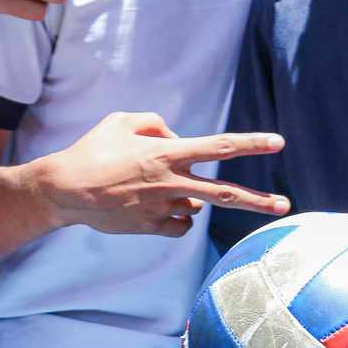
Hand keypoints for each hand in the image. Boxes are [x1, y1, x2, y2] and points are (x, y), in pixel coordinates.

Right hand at [30, 111, 289, 237]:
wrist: (61, 191)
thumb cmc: (93, 150)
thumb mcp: (123, 121)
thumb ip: (157, 122)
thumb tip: (177, 137)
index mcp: (168, 153)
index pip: (220, 147)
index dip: (252, 143)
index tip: (279, 142)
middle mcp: (171, 182)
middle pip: (224, 193)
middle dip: (258, 201)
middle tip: (285, 205)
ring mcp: (161, 207)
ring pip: (197, 206)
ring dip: (192, 197)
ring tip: (157, 188)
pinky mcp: (149, 227)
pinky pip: (179, 224)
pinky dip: (178, 216)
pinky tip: (159, 206)